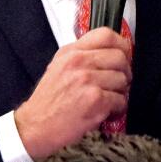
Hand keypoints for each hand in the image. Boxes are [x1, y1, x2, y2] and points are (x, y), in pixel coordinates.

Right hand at [14, 27, 131, 160]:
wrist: (35, 126)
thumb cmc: (48, 101)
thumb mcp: (58, 67)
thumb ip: (81, 56)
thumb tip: (109, 53)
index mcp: (71, 52)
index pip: (106, 35)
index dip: (122, 46)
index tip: (123, 56)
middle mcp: (79, 62)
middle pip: (120, 57)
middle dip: (124, 72)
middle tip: (117, 83)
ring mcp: (87, 80)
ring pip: (123, 79)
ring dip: (120, 93)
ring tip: (108, 100)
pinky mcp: (95, 100)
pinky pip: (121, 100)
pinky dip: (117, 109)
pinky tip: (106, 112)